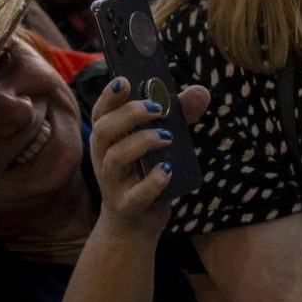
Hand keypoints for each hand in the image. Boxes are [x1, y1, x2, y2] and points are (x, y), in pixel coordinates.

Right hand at [89, 75, 209, 240]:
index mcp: (109, 138)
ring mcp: (113, 183)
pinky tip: (168, 170)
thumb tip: (200, 91)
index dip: (110, 96)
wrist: (135, 220)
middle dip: (130, 114)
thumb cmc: (146, 170)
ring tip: (168, 136)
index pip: (101, 112)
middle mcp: (104, 158)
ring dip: (143, 142)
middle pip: (104, 130)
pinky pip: (136, 194)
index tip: (125, 81)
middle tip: (158, 108)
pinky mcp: (128, 206)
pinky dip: (154, 181)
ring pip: (116, 158)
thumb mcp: (161, 140)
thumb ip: (179, 115)